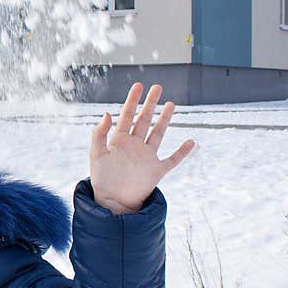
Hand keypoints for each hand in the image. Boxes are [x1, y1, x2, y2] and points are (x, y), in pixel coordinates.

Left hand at [89, 82, 196, 213]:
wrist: (113, 202)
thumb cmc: (101, 180)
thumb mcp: (97, 155)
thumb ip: (99, 134)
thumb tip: (107, 114)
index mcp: (119, 141)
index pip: (127, 115)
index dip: (132, 101)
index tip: (139, 85)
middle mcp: (134, 146)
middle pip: (144, 120)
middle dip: (150, 104)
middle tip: (157, 87)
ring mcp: (147, 157)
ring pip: (158, 134)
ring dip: (165, 119)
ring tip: (171, 104)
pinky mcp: (156, 170)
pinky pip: (173, 159)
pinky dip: (183, 152)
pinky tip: (191, 142)